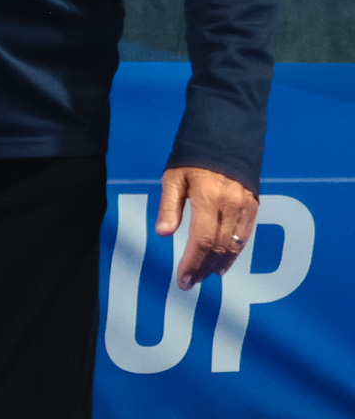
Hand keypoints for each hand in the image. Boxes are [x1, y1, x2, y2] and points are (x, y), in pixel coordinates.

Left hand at [159, 165, 259, 289]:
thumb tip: (163, 233)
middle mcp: (231, 205)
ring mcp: (246, 206)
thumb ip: (169, 206)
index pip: (201, 240)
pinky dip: (234, 252)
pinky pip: (246, 235)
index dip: (192, 263)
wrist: (226, 136)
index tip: (182, 279)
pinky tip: (223, 263)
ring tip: (204, 276)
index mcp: (209, 198)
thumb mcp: (173, 177)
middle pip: (218, 246)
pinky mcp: (254, 205)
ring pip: (235, 244)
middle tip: (190, 282)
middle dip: (203, 268)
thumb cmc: (193, 157)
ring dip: (219, 264)